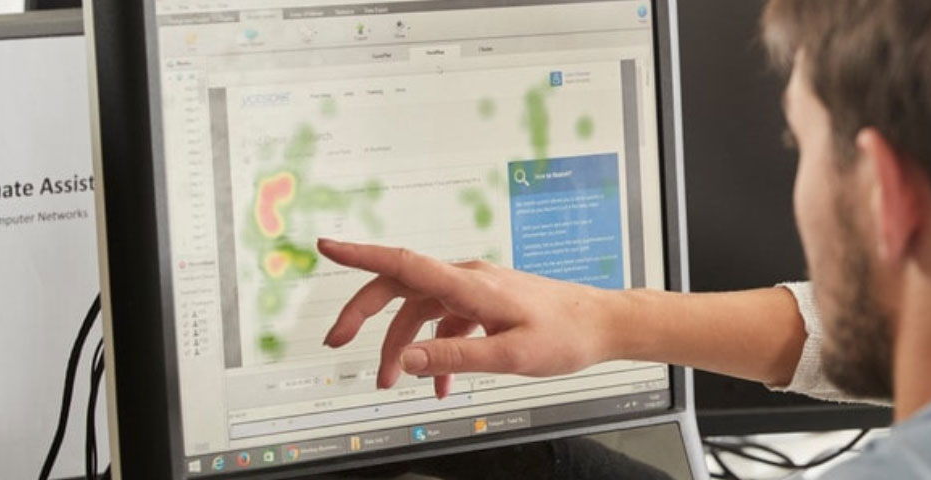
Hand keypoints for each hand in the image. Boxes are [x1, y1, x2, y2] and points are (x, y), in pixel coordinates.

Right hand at [317, 238, 619, 397]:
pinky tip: (442, 384)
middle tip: (337, 343)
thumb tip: (406, 360)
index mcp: (470, 284)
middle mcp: (468, 279)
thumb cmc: (566, 335)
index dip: (360, 254)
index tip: (326, 246)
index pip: (403, 263)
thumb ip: (456, 356)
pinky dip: (438, 351)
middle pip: (400, 288)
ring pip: (421, 312)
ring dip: (402, 348)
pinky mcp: (487, 304)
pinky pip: (448, 323)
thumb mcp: (510, 354)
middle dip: (363, 315)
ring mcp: (477, 290)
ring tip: (392, 384)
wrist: (604, 324)